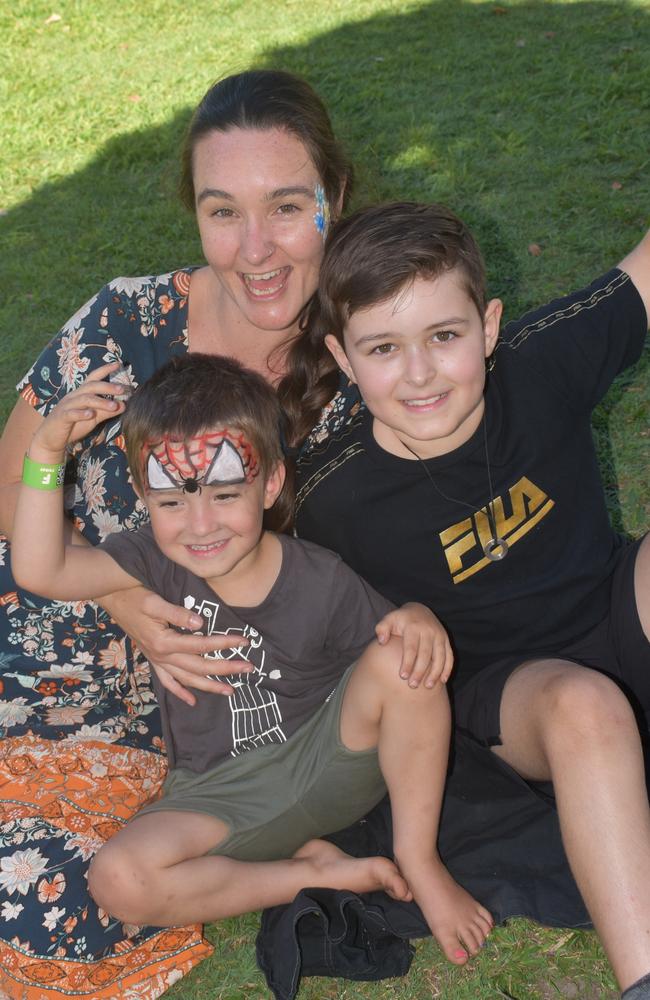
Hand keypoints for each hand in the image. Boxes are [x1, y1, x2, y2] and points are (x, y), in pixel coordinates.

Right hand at [30, 362, 127, 459]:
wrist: (51, 439)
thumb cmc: (73, 426)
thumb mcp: (93, 418)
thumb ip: (106, 411)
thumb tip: (124, 405)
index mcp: (81, 394)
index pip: (93, 378)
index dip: (104, 370)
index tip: (118, 364)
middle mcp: (73, 397)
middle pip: (90, 387)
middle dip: (107, 386)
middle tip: (122, 389)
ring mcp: (66, 406)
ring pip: (84, 400)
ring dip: (100, 402)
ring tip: (114, 406)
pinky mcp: (61, 417)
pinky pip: (71, 413)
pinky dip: (81, 413)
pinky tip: (91, 414)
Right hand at [100, 586, 252, 705]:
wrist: (112, 599)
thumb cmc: (134, 597)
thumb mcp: (154, 602)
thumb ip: (177, 614)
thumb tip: (200, 624)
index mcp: (165, 642)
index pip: (202, 645)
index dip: (225, 643)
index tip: (244, 642)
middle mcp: (162, 656)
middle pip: (200, 667)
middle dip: (226, 669)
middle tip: (249, 668)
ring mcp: (157, 661)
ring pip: (187, 679)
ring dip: (209, 686)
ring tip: (230, 690)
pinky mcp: (153, 660)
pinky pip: (167, 682)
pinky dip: (180, 692)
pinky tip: (192, 701)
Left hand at [375, 602, 452, 687]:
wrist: (419, 610)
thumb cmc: (400, 620)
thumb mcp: (389, 619)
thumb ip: (382, 628)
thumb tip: (381, 641)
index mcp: (413, 626)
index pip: (411, 648)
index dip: (407, 662)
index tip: (402, 676)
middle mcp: (429, 630)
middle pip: (425, 654)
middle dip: (420, 671)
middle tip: (413, 685)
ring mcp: (439, 635)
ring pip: (440, 656)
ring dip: (435, 672)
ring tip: (428, 686)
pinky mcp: (446, 640)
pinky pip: (449, 656)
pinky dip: (447, 668)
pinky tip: (442, 680)